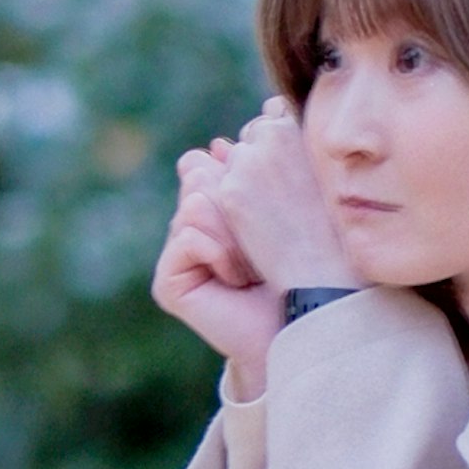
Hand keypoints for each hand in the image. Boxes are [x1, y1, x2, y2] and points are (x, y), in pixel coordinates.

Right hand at [152, 148, 280, 374]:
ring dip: (234, 236)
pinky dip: (221, 253)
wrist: (300, 324)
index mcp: (207, 210)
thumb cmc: (298, 268)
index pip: (203, 165)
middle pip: (199, 180)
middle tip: (259, 249)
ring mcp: (174, 257)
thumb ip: (247, 174)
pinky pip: (189, 237)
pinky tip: (236, 279)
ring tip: (251, 266)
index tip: (265, 218)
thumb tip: (217, 143)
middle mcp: (185, 231)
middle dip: (238, 209)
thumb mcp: (275, 210)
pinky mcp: (167, 282)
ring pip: (195, 205)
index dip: (235, 180)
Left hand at [214, 99, 349, 293]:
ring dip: (246, 178)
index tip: (294, 173)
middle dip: (261, 157)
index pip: (274, 114)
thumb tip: (257, 114)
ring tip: (275, 211)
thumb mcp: (323, 170)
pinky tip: (261, 224)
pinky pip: (222, 187)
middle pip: (253, 135)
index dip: (282, 146)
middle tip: (284, 196)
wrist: (326, 270)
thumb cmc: (336, 224)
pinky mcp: (230, 191)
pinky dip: (236, 203)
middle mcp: (271, 136)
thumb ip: (289, 141)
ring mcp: (247, 163)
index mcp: (299, 126)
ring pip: (235, 159)